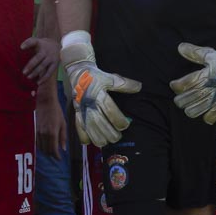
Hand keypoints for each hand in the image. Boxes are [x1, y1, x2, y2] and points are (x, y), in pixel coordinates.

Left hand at [20, 35, 58, 83]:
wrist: (56, 45)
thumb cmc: (42, 45)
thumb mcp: (36, 41)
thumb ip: (28, 43)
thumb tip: (21, 47)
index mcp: (40, 45)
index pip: (33, 42)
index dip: (27, 44)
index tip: (21, 47)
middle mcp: (46, 51)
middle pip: (38, 58)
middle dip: (31, 65)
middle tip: (23, 72)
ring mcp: (51, 58)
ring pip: (43, 66)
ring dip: (36, 72)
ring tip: (28, 77)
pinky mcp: (55, 65)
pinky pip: (49, 72)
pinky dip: (44, 78)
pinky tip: (38, 82)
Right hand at [36, 88, 65, 158]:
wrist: (45, 103)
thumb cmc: (57, 112)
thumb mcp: (63, 124)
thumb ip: (63, 137)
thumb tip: (63, 149)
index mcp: (52, 133)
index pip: (53, 149)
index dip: (56, 156)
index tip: (59, 158)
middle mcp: (44, 135)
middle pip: (46, 150)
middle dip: (51, 154)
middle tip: (56, 155)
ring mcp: (38, 133)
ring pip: (41, 147)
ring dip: (46, 151)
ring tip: (51, 151)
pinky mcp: (35, 130)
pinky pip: (37, 142)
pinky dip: (41, 146)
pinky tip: (45, 145)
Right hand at [62, 31, 139, 146]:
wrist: (78, 72)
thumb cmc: (97, 76)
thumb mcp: (111, 78)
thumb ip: (125, 84)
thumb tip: (139, 87)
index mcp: (99, 94)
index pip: (110, 110)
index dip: (118, 120)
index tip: (125, 126)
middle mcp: (90, 103)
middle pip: (99, 122)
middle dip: (109, 132)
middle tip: (117, 137)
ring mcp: (81, 109)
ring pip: (89, 127)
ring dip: (97, 137)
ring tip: (106, 142)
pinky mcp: (76, 112)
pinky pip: (77, 126)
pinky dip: (83, 136)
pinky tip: (89, 142)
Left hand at [170, 28, 215, 123]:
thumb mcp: (208, 53)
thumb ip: (194, 52)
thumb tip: (179, 47)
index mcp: (210, 71)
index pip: (192, 80)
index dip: (180, 84)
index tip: (173, 85)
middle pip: (197, 94)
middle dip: (184, 99)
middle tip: (177, 101)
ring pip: (207, 104)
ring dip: (195, 109)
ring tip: (187, 111)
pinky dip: (214, 115)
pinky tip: (206, 120)